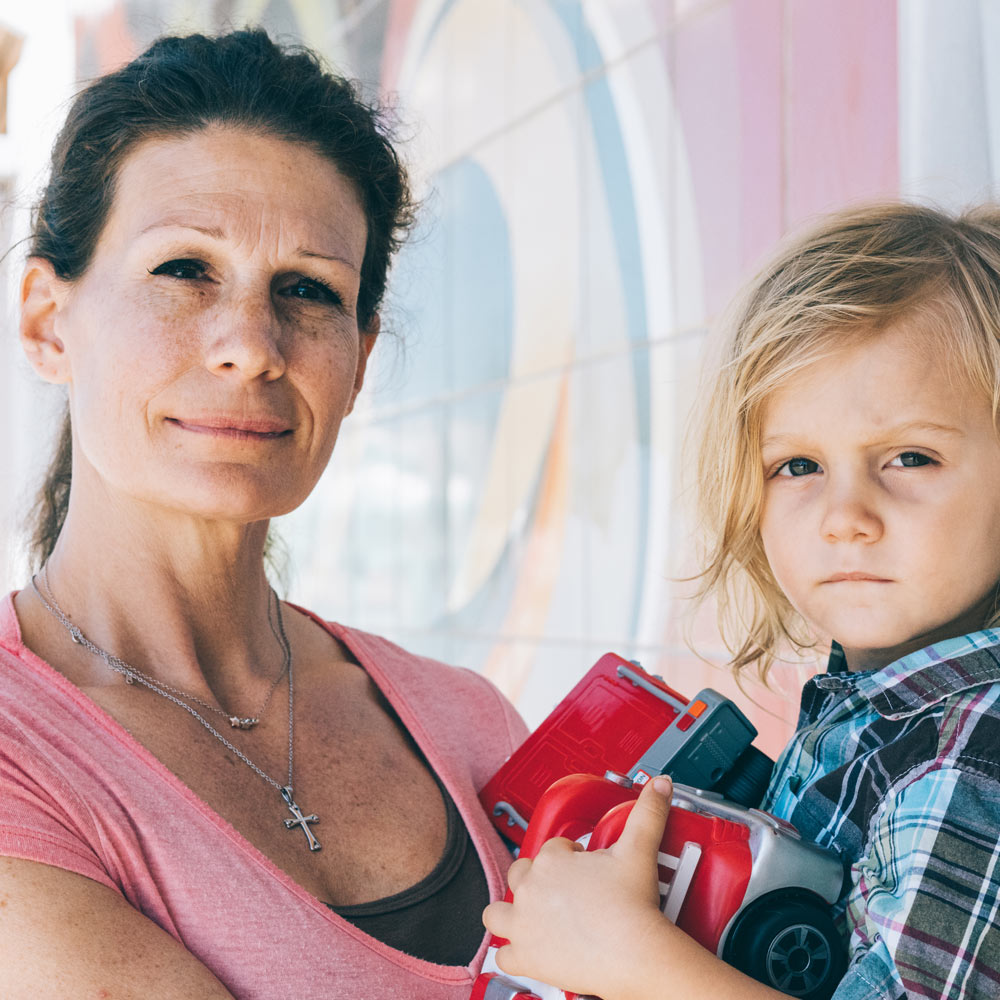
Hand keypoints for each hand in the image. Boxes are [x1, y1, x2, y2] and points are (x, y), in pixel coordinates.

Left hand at [483, 775, 673, 999]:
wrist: (635, 953)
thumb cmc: (633, 907)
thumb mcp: (639, 850)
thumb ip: (648, 812)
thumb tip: (659, 784)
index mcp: (552, 860)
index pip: (552, 848)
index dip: (569, 856)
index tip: (584, 867)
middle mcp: (530, 888)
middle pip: (522, 874)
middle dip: (538, 879)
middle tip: (563, 891)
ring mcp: (523, 923)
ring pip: (497, 913)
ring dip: (509, 913)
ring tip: (531, 916)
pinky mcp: (525, 957)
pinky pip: (504, 956)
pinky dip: (513, 955)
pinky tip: (529, 952)